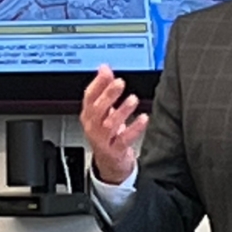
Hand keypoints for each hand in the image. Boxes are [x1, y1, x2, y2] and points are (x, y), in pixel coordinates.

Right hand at [79, 64, 148, 184]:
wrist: (110, 164)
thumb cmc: (107, 134)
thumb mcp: (103, 111)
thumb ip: (103, 88)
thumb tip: (104, 68)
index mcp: (88, 115)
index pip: (89, 97)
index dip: (97, 83)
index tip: (107, 71)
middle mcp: (92, 127)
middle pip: (97, 109)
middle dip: (108, 95)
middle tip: (120, 83)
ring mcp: (102, 140)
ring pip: (109, 125)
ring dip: (121, 111)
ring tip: (133, 100)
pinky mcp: (114, 151)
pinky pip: (124, 140)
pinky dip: (134, 129)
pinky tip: (143, 119)